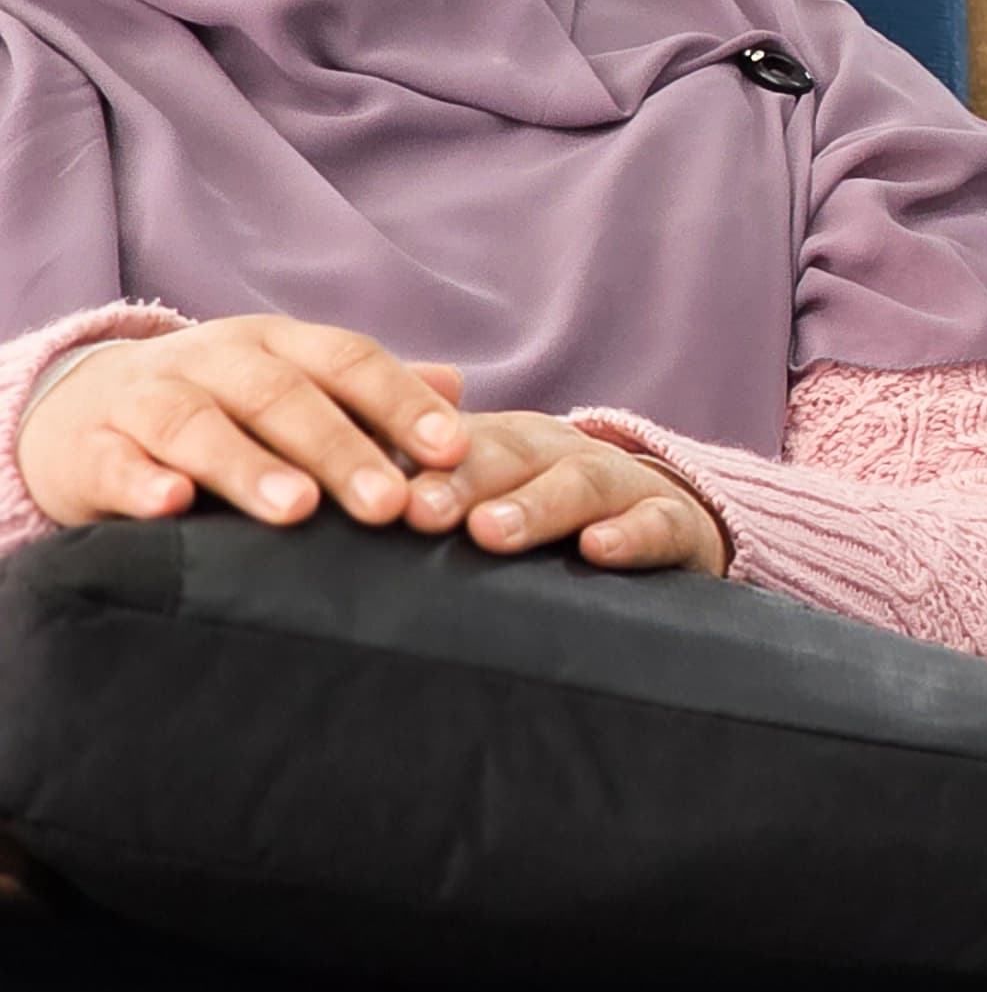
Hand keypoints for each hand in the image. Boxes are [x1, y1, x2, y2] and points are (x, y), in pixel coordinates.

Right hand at [16, 315, 467, 529]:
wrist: (85, 412)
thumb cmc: (222, 408)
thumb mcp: (296, 385)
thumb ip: (371, 393)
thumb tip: (460, 386)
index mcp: (278, 345)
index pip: (349, 360)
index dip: (403, 402)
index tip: (454, 450)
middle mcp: (215, 361)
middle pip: (281, 396)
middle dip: (338, 448)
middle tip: (387, 504)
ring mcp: (148, 399)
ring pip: (197, 425)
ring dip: (249, 466)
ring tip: (296, 509)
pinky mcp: (90, 449)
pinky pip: (115, 463)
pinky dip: (142, 483)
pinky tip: (172, 505)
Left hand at [401, 410, 725, 574]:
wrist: (666, 520)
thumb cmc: (544, 520)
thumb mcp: (483, 498)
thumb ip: (413, 493)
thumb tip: (305, 496)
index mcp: (503, 444)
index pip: (452, 441)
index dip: (414, 463)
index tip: (369, 494)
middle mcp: (558, 452)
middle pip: (508, 454)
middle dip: (461, 481)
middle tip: (416, 512)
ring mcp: (621, 484)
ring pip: (577, 483)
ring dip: (533, 506)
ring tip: (491, 533)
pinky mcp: (676, 521)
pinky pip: (658, 521)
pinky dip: (630, 533)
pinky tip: (597, 550)